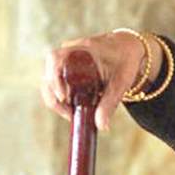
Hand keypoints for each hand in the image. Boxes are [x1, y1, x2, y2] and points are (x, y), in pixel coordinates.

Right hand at [40, 30, 158, 130]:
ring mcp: (64, 61)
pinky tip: (73, 109)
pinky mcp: (65, 70)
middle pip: (48, 74)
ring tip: (72, 114)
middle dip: (54, 97)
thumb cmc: (125, 62)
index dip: (54, 78)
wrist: (127, 50)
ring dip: (56, 100)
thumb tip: (102, 126)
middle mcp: (68, 52)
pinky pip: (56, 85)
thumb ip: (110, 103)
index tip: (64, 97)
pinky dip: (61, 99)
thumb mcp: (121, 82)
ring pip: (49, 82)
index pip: (55, 59)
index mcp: (81, 48)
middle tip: (69, 115)